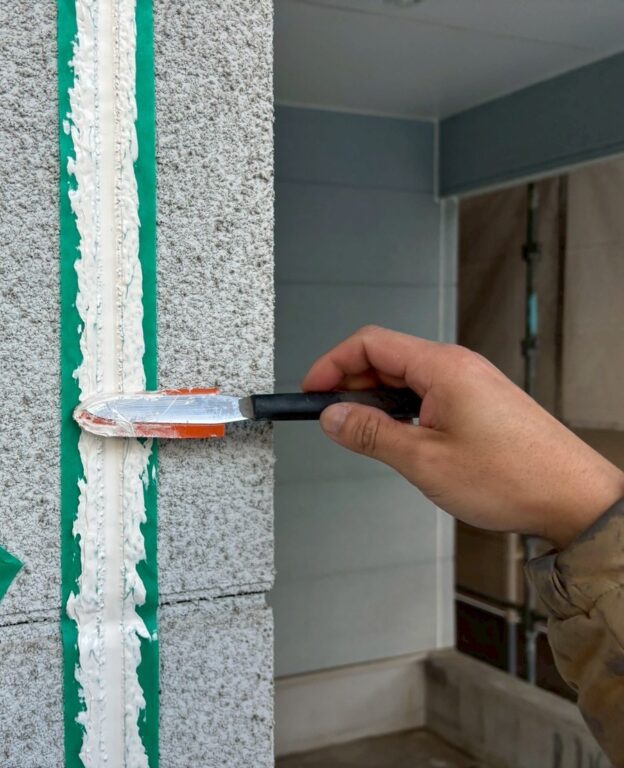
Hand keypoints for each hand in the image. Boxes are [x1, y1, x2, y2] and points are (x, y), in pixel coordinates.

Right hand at [303, 326, 623, 549]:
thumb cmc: (514, 478)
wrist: (574, 499)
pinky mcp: (478, 402)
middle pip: (385, 358)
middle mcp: (457, 367)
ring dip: (375, 401)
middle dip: (349, 384)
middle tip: (328, 419)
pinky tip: (395, 439)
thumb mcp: (423, 460)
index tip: (310, 391)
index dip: (332, 364)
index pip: (370, 344)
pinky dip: (400, 410)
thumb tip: (332, 417)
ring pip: (404, 378)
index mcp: (443, 368)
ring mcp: (470, 383)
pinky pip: (425, 393)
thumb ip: (370, 434)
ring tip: (360, 435)